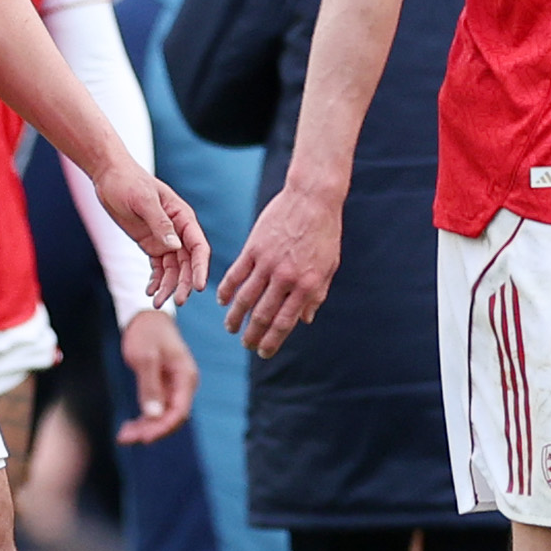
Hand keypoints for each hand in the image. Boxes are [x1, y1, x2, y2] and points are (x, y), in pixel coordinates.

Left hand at [92, 155, 206, 307]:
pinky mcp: (150, 243)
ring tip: (157, 303)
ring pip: (172, 269)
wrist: (109, 176)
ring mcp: (164, 238)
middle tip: (177, 301)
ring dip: (167, 286)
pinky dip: (155, 280)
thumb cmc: (128, 182)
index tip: (199, 287)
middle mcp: (178, 231)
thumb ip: (160, 223)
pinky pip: (157, 267)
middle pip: (187, 262)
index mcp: (183, 217)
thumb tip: (175, 247)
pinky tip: (150, 292)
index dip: (200, 267)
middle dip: (183, 283)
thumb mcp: (143, 200)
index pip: (198, 246)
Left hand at [115, 310, 196, 442]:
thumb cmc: (147, 333)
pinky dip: (144, 420)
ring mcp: (174, 387)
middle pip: (172, 418)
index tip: (144, 438)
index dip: (163, 428)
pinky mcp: (164, 387)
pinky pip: (157, 409)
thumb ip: (150, 386)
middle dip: (151, 431)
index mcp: (186, 377)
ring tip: (123, 436)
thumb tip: (153, 415)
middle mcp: (184, 385)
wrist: (146, 318)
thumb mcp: (145, 357)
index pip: (179, 411)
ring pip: (163, 416)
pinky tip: (128, 427)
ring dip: (145, 428)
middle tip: (125, 438)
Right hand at [219, 180, 342, 356]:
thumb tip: (305, 320)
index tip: (264, 352)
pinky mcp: (253, 249)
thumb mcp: (328, 267)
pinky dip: (226, 290)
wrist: (313, 199)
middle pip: (263, 315)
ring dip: (235, 317)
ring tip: (231, 328)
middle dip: (253, 335)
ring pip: (245, 298)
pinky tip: (222, 302)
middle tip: (246, 345)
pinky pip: (235, 275)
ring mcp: (267, 263)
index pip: (285, 322)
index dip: (273, 341)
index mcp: (307, 286)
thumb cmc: (324, 233)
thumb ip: (316, 295)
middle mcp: (286, 278)